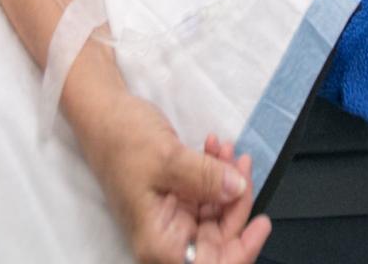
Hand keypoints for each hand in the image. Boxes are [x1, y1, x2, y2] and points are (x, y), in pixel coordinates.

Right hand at [94, 96, 270, 263]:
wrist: (106, 117)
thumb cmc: (124, 141)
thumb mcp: (167, 158)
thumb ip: (204, 177)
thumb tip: (237, 190)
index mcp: (158, 242)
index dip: (239, 251)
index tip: (261, 224)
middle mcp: (166, 237)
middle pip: (218, 238)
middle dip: (237, 200)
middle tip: (241, 163)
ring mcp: (173, 216)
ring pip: (217, 212)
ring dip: (229, 180)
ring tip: (227, 149)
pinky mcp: (178, 198)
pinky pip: (208, 194)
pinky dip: (218, 172)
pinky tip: (217, 148)